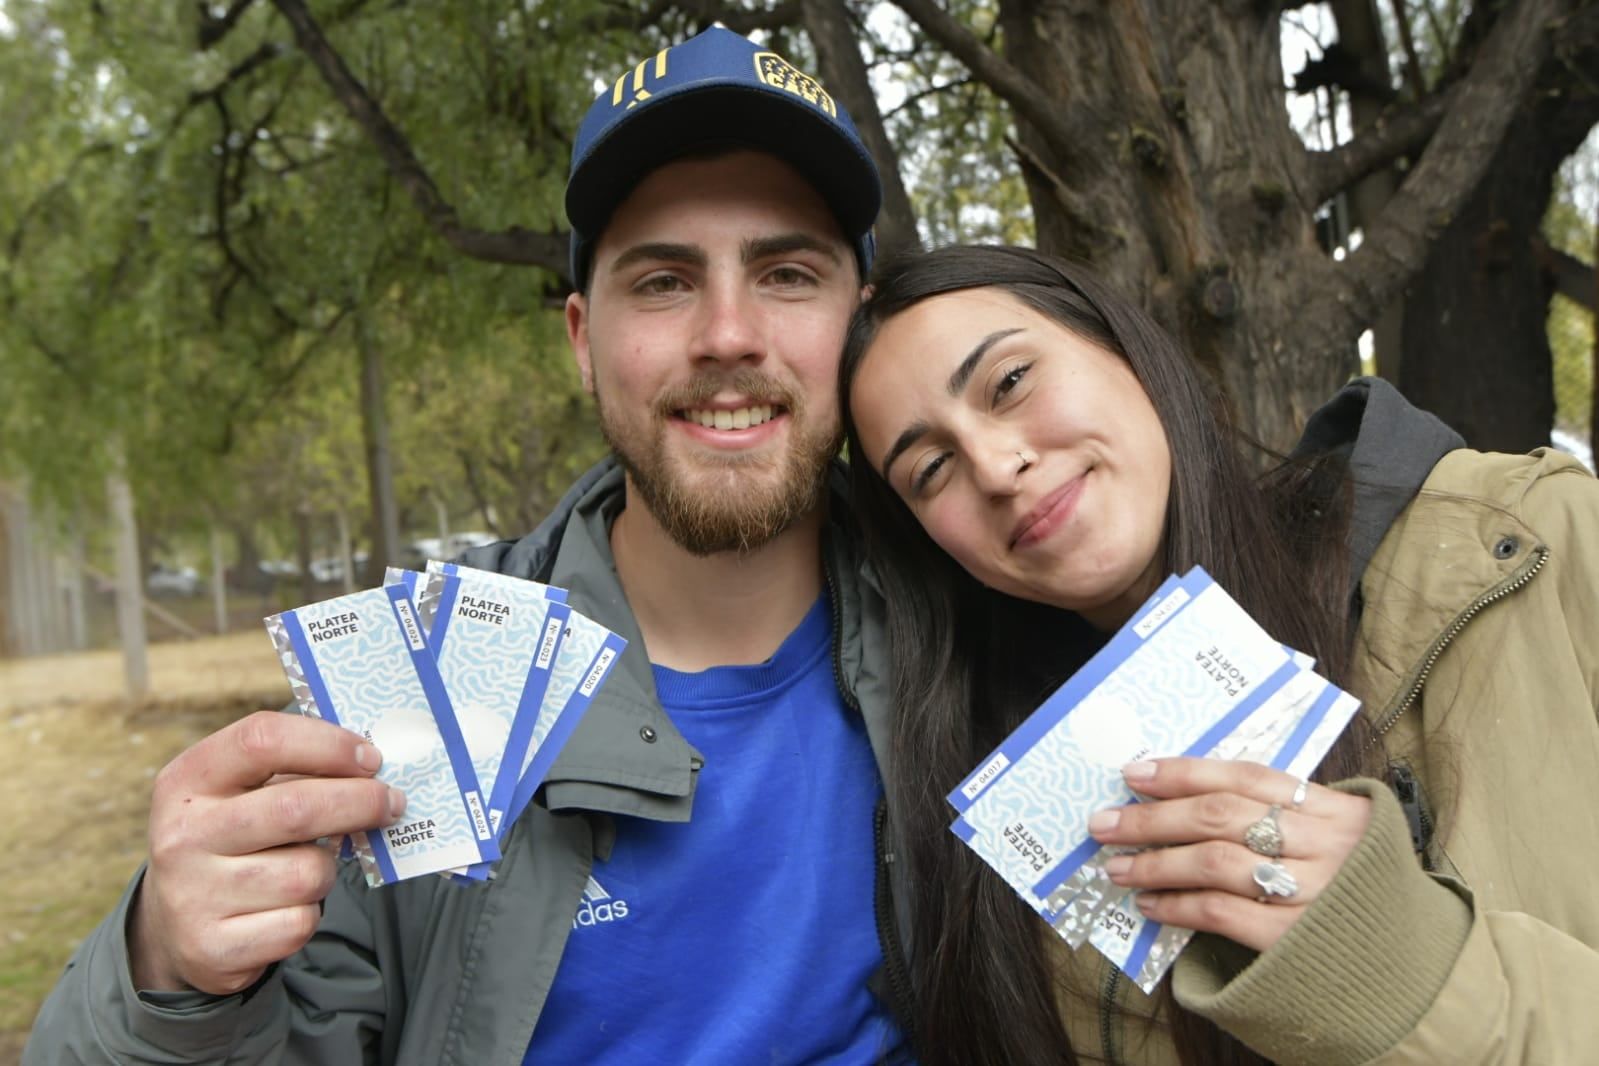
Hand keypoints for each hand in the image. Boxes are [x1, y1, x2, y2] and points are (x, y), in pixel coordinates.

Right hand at [130, 711, 405, 994]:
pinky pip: (300, 924)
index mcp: (187, 780)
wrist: (177, 925)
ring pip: (308, 873)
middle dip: (361, 802)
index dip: (328, 743)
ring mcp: (193, 894)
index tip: (370, 757)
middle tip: (392, 801)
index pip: (262, 740)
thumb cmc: (231, 839)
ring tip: (310, 866)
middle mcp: (183, 835)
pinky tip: (287, 907)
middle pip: (296, 808)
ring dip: (329, 868)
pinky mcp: (213, 947)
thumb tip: (371, 766)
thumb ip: (295, 770)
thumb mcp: (239, 792)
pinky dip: (309, 914)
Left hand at [1086, 757, 1371, 952]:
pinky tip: (1150, 903)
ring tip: (1118, 865)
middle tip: (1105, 822)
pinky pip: (1221, 913)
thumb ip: (1280, 815)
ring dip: (1156, 862)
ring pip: (1215, 862)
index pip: (1246, 776)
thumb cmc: (1358, 889)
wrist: (1413, 965)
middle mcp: (1325, 845)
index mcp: (1333, 809)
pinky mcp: (1296, 941)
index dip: (1185, 771)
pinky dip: (1177, 905)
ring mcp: (1314, 893)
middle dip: (1153, 818)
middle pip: (1220, 816)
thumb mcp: (1334, 837)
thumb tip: (1187, 797)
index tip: (1135, 772)